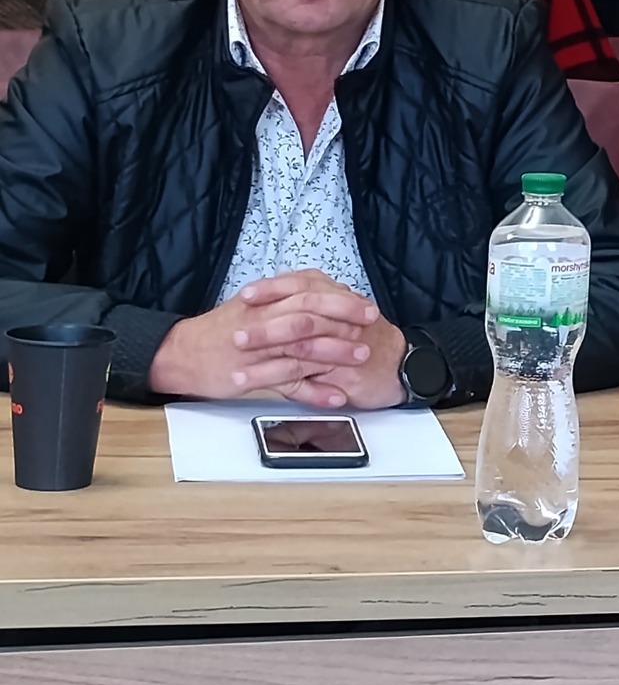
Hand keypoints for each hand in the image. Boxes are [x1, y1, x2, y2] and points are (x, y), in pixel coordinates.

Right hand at [148, 269, 405, 408]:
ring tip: (362, 357)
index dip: (341, 299)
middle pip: (310, 316)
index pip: (309, 293)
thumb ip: (286, 297)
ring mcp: (258, 351)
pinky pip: (287, 384)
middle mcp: (263, 322)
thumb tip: (322, 289)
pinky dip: (314, 391)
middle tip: (371, 325)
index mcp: (265, 302)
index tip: (367, 305)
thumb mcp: (253, 304)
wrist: (181, 354)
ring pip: (303, 349)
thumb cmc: (221, 329)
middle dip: (345, 320)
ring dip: (335, 354)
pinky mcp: (251, 377)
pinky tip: (336, 396)